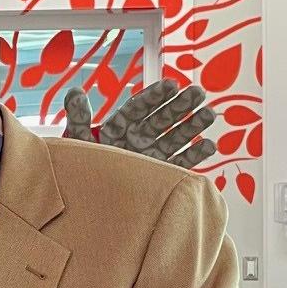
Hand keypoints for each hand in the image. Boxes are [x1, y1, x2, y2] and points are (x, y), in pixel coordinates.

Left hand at [63, 79, 215, 168]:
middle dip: (180, 105)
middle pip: (162, 118)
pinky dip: (195, 156)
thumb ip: (79, 118)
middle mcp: (138, 139)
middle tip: (198, 92)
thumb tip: (76, 91)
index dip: (155, 96)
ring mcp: (151, 156)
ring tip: (209, 114)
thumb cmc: (79, 167)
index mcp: (119, 127)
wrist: (85, 202)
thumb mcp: (78, 141)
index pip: (140, 107)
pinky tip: (210, 145)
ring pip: (175, 137)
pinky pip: (180, 164)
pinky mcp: (160, 174)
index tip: (171, 85)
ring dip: (192, 125)